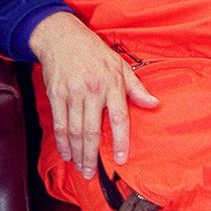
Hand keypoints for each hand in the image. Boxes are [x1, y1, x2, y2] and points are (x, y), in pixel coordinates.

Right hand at [29, 12, 157, 179]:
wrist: (62, 36)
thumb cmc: (93, 51)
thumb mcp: (120, 65)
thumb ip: (136, 88)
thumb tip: (154, 104)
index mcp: (112, 83)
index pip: (119, 118)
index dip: (121, 140)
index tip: (122, 159)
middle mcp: (92, 90)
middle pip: (92, 130)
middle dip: (92, 155)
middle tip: (92, 174)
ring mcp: (72, 92)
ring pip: (75, 130)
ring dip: (77, 153)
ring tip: (81, 168)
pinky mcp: (56, 94)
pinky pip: (59, 123)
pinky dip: (61, 142)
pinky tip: (66, 153)